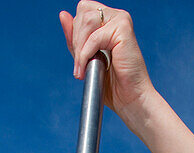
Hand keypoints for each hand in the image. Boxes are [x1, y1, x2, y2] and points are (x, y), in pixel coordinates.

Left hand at [59, 3, 153, 117]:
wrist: (130, 99)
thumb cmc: (113, 84)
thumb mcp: (87, 58)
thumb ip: (76, 39)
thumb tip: (63, 15)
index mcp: (108, 20)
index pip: (82, 10)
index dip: (75, 31)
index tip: (77, 56)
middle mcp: (115, 16)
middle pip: (82, 12)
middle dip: (76, 40)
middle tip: (79, 65)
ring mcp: (120, 20)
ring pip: (86, 21)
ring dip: (79, 47)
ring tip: (81, 68)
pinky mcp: (123, 29)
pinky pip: (94, 37)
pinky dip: (86, 54)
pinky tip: (87, 67)